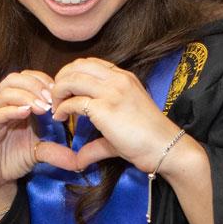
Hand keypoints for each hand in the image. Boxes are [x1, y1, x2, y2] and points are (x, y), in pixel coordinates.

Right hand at [0, 70, 57, 213]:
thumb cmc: (12, 160)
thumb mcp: (39, 152)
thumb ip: (57, 150)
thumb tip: (80, 159)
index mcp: (13, 104)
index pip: (26, 78)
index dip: (42, 81)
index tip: (58, 93)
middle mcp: (0, 105)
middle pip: (14, 79)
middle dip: (35, 85)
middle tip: (51, 100)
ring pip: (5, 92)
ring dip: (26, 96)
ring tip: (42, 108)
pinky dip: (12, 110)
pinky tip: (26, 112)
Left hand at [49, 58, 182, 173]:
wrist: (166, 148)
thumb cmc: (148, 139)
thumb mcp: (121, 128)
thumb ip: (97, 139)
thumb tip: (79, 160)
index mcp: (123, 78)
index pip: (90, 63)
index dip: (72, 74)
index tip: (66, 91)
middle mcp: (117, 79)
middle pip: (76, 66)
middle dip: (60, 79)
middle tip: (55, 98)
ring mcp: (111, 92)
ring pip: (71, 79)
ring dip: (57, 92)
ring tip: (56, 107)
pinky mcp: (105, 108)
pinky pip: (74, 101)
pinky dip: (62, 108)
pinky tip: (61, 117)